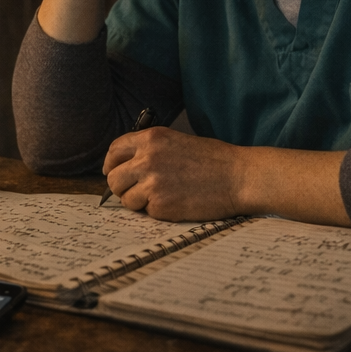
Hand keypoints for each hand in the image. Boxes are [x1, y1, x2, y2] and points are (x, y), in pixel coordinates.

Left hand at [103, 127, 245, 220]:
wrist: (238, 177)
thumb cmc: (213, 160)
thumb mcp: (177, 141)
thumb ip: (150, 150)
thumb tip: (126, 166)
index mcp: (151, 139)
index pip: (114, 151)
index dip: (112, 164)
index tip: (115, 172)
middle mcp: (147, 158)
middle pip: (113, 179)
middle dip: (122, 187)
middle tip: (137, 191)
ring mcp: (152, 182)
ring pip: (126, 199)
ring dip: (139, 202)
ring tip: (162, 197)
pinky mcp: (161, 204)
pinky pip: (145, 212)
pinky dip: (157, 211)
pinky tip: (175, 203)